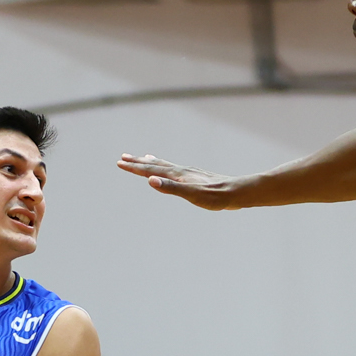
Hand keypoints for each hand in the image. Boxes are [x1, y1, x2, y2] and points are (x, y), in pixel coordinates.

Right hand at [115, 153, 240, 209]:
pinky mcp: (194, 177)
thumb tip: (150, 180)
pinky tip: (168, 169)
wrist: (236, 192)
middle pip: (155, 164)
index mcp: (176, 175)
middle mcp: (181, 170)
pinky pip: (174, 169)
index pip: (150, 170)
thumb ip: (170, 188)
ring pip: (164, 165)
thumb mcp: (191, 195)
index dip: (134, 167)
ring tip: (142, 158)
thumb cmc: (214, 197)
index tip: (119, 163)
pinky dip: (165, 167)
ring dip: (151, 162)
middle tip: (123, 157)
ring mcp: (188, 173)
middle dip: (138, 162)